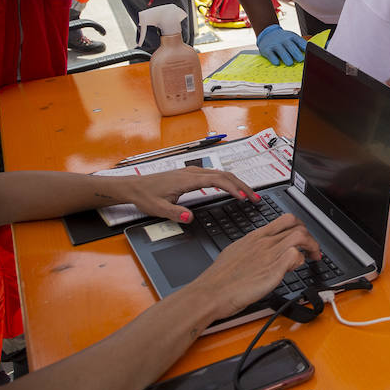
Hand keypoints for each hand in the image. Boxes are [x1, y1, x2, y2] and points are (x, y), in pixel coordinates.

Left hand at [110, 166, 258, 222]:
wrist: (133, 186)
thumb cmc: (145, 196)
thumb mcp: (157, 209)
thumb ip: (174, 213)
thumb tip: (189, 218)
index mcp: (188, 179)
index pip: (217, 181)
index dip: (233, 188)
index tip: (244, 198)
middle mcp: (193, 172)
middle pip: (225, 175)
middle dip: (242, 186)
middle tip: (255, 198)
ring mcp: (193, 172)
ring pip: (222, 174)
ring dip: (237, 183)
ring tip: (249, 194)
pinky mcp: (192, 175)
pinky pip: (216, 175)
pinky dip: (229, 181)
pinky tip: (232, 188)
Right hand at [186, 215, 320, 317]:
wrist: (209, 293)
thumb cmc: (219, 278)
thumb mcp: (236, 253)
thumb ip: (253, 249)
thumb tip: (262, 251)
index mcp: (255, 237)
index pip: (286, 219)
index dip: (301, 226)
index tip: (304, 236)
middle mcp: (264, 243)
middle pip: (297, 226)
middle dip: (310, 237)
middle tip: (313, 249)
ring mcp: (268, 255)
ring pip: (300, 236)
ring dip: (311, 246)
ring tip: (312, 257)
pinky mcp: (272, 270)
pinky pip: (294, 255)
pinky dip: (300, 260)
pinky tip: (294, 268)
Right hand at [257, 24, 307, 64]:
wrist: (267, 33)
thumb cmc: (284, 40)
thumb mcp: (292, 38)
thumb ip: (299, 45)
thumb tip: (309, 56)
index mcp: (292, 37)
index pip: (299, 41)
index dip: (304, 46)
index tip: (309, 52)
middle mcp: (283, 39)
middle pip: (290, 45)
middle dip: (296, 53)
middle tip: (300, 60)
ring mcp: (274, 44)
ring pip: (280, 50)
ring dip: (285, 57)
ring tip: (290, 63)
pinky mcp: (266, 49)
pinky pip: (270, 54)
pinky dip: (273, 58)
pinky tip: (277, 63)